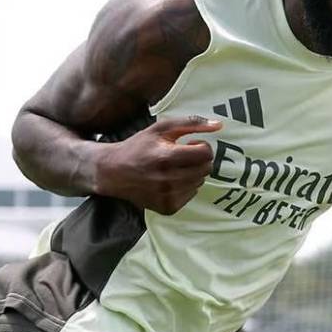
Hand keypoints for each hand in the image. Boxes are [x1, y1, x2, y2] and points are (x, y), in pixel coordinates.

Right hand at [94, 116, 221, 213]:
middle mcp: (168, 180)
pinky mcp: (167, 208)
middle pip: (206, 168)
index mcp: (166, 157)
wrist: (113, 172)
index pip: (205, 153)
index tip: (190, 143)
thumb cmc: (139, 146)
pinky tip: (171, 180)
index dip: (201, 146)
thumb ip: (191, 123)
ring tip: (175, 167)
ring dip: (193, 172)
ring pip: (200, 182)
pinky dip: (186, 186)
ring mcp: (167, 196)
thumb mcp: (162, 128)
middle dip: (199, 159)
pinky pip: (191, 194)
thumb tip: (219, 125)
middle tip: (183, 155)